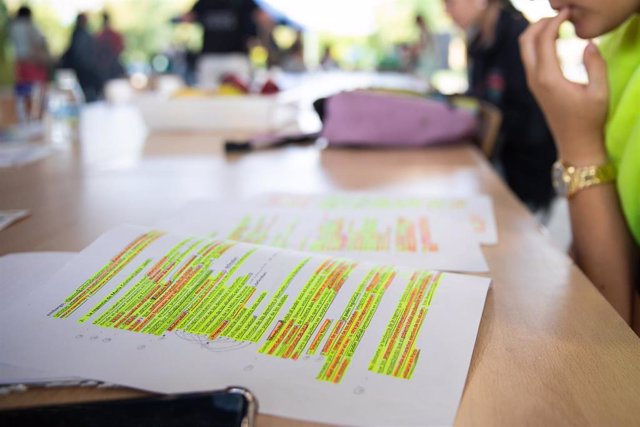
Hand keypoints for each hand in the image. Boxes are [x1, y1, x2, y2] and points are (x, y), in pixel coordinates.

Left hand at [519, 8, 608, 164]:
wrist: (575, 144)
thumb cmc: (590, 120)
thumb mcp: (600, 92)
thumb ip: (595, 65)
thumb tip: (588, 43)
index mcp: (548, 78)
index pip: (543, 40)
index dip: (554, 21)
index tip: (568, 11)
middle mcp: (535, 79)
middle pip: (525, 41)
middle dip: (539, 23)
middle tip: (559, 14)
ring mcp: (533, 83)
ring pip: (525, 50)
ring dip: (537, 33)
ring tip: (558, 22)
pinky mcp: (535, 86)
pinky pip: (531, 59)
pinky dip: (538, 44)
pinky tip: (554, 39)